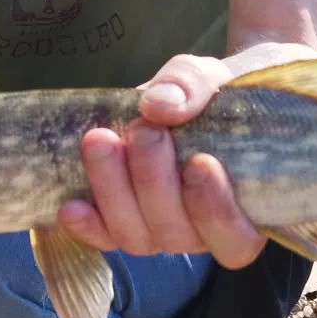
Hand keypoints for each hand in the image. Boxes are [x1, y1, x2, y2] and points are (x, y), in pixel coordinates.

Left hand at [57, 52, 265, 269]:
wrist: (195, 93)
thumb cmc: (223, 93)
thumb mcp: (220, 77)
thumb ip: (195, 86)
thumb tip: (157, 106)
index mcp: (246, 210)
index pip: (237, 240)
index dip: (216, 212)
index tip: (200, 162)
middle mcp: (202, 232)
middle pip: (175, 233)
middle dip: (153, 181)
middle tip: (145, 129)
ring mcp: (159, 231)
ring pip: (135, 235)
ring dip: (114, 191)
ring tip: (100, 141)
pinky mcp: (122, 221)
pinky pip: (103, 236)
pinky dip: (86, 224)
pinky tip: (70, 205)